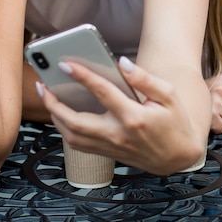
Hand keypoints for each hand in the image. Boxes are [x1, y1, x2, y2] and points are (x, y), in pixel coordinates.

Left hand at [35, 58, 208, 174]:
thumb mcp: (168, 96)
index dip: (82, 76)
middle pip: (76, 121)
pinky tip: (59, 113)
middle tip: (42, 84)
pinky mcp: (107, 153)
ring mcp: (111, 147)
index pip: (102, 92)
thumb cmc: (174, 122)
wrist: (179, 157)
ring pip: (72, 136)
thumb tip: (121, 63)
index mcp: (134, 117)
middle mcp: (118, 134)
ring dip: (55, 116)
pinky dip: (64, 129)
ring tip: (46, 95)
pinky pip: (78, 144)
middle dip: (54, 103)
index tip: (65, 64)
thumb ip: (145, 79)